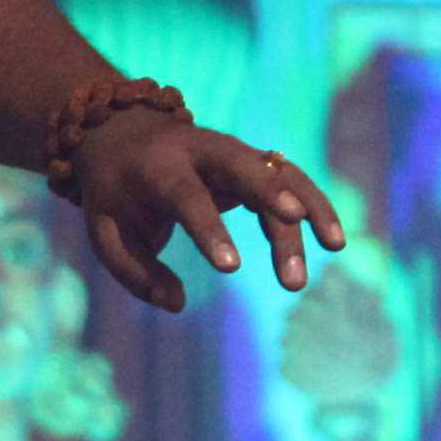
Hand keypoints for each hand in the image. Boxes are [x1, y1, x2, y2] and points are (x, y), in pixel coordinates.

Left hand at [65, 110, 343, 312]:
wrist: (122, 137)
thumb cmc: (116, 194)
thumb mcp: (106, 233)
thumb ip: (137, 273)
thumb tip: (176, 304)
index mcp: (155, 166)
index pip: (186, 195)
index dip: (209, 229)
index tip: (230, 268)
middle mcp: (198, 151)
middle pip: (240, 164)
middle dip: (267, 188)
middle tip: (293, 220)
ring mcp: (231, 151)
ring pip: (276, 171)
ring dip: (306, 205)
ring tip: (333, 249)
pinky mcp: (253, 162)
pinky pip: (291, 179)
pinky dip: (315, 204)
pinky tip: (334, 241)